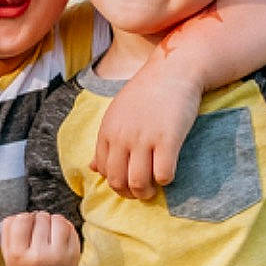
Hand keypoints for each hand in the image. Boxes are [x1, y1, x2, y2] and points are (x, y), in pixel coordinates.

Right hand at [1, 211, 80, 265]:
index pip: (22, 219)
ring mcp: (60, 255)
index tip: (24, 228)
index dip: (23, 220)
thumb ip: (9, 231)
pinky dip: (63, 227)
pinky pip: (69, 226)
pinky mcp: (74, 253)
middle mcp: (40, 255)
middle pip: (40, 217)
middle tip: (36, 235)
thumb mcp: (8, 256)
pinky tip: (58, 238)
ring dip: (51, 221)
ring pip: (57, 218)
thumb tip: (22, 213)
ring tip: (47, 233)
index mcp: (19, 256)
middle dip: (37, 221)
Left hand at [91, 68, 199, 199]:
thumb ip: (105, 142)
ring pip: (139, 183)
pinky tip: (169, 171)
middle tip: (142, 192)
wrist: (172, 71)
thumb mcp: (117, 114)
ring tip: (154, 188)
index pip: (104, 171)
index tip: (129, 183)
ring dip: (147, 193)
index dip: (117, 184)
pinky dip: (166, 180)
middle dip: (130, 194)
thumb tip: (92, 168)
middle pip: (118, 182)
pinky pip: (163, 175)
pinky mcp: (168, 139)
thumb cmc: (146, 93)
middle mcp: (122, 137)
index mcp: (107, 131)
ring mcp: (144, 139)